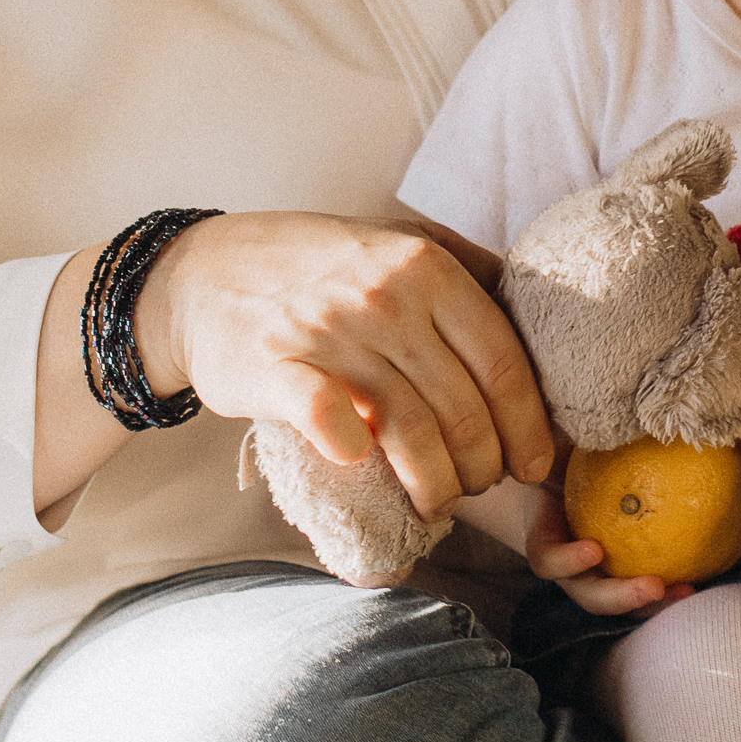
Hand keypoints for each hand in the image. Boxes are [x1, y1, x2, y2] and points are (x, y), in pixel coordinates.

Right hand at [135, 212, 554, 518]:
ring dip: (435, 484)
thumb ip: (467, 269)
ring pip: (411, 431)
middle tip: (481, 485)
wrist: (203, 272)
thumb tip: (538, 315)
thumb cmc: (314, 265)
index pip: (503, 362)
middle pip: (464, 408)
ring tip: (439, 501)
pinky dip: (355, 450)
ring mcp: (329, 330)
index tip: (534, 463)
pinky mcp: (276, 367)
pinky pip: (328, 418)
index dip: (528, 426)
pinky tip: (364, 465)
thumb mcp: (398, 240)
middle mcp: (385, 296)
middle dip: (485, 465)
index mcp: (427, 266)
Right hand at [524, 446, 693, 616]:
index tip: (595, 548)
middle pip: (585, 591)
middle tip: (652, 586)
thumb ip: (569, 430)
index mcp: (544, 529)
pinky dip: (668, 585)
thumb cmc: (564, 444)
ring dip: (651, 602)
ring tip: (685, 591)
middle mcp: (567, 559)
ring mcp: (594, 570)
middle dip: (617, 597)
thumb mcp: (561, 434)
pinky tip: (699, 577)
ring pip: (618, 597)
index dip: (564, 560)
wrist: (568, 466)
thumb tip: (603, 406)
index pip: (545, 554)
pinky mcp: (623, 569)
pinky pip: (644, 581)